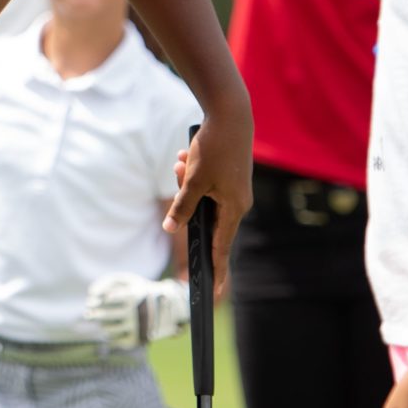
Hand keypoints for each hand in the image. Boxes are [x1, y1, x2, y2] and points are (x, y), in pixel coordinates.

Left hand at [83, 273, 188, 348]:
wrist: (168, 309)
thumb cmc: (141, 291)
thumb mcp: (127, 280)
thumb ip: (106, 281)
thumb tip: (90, 293)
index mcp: (134, 296)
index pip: (106, 299)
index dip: (96, 300)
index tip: (93, 300)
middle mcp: (136, 313)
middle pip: (104, 315)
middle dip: (93, 314)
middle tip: (87, 314)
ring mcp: (137, 328)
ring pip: (107, 329)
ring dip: (102, 324)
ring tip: (103, 321)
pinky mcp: (137, 340)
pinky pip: (114, 341)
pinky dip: (110, 336)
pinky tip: (112, 330)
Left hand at [163, 119, 252, 298]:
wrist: (231, 115)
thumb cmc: (214, 149)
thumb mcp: (193, 180)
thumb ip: (182, 207)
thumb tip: (170, 227)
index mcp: (233, 209)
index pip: (222, 248)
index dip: (216, 270)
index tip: (215, 293)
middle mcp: (237, 203)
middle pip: (205, 218)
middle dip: (186, 201)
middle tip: (183, 168)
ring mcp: (234, 191)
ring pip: (202, 198)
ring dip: (187, 182)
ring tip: (182, 159)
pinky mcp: (229, 178)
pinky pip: (205, 185)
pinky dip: (192, 174)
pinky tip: (184, 156)